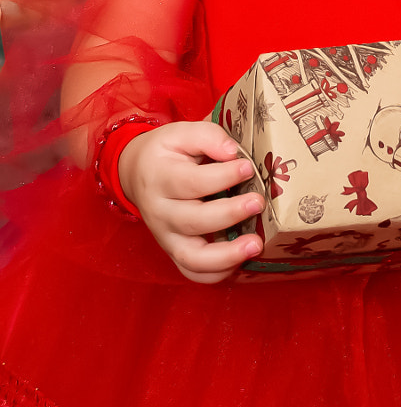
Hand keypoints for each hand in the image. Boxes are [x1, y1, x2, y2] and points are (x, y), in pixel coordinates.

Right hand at [117, 121, 263, 284]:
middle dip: (229, 214)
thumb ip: (208, 136)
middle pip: (193, 221)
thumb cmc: (167, 151)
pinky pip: (192, 272)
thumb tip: (232, 152)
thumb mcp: (181, 132)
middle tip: (258, 202)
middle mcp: (160, 212)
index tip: (248, 167)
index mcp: (161, 178)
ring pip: (191, 257)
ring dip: (226, 256)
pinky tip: (240, 262)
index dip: (222, 176)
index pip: (192, 182)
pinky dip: (215, 274)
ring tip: (255, 244)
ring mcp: (166, 236)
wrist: (136, 172)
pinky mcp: (174, 251)